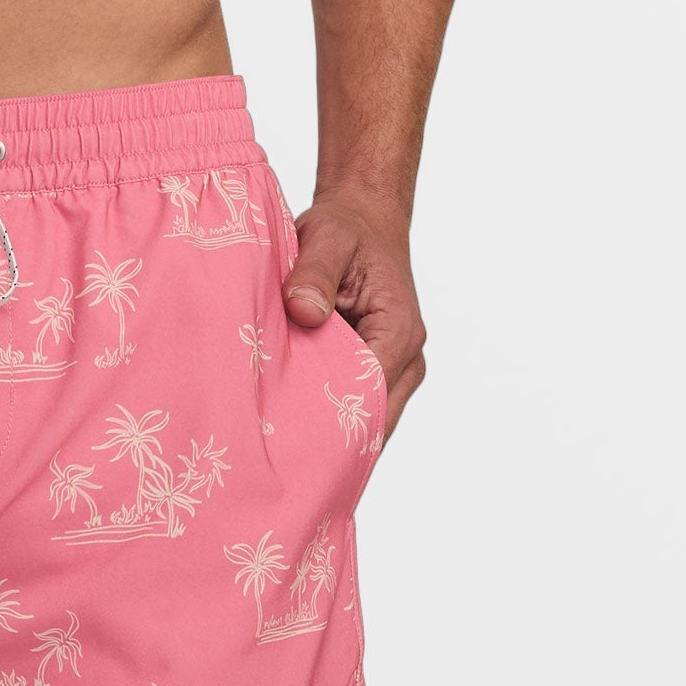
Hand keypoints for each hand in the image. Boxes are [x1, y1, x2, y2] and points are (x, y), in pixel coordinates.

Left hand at [282, 190, 426, 437]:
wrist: (363, 222)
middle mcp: (406, 360)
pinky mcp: (378, 376)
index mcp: (399, 332)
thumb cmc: (346, 229)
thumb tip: (303, 311)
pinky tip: (294, 435)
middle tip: (278, 463)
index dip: (329, 421)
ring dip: (328, 438)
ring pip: (365, 426)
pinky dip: (329, 423)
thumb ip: (315, 273)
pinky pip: (356, 412)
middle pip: (370, 424)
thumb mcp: (327, 237)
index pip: (367, 397)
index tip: (286, 437)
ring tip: (283, 457)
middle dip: (329, 444)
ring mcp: (396, 373)